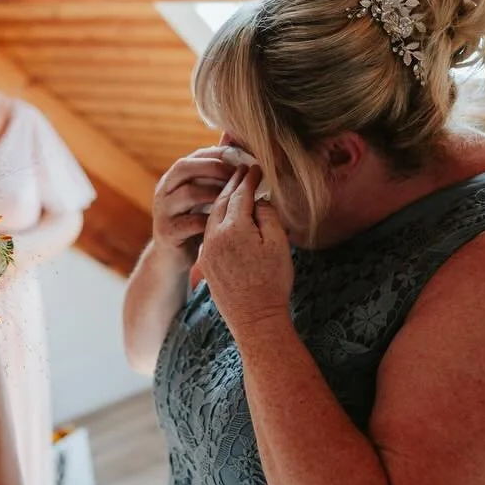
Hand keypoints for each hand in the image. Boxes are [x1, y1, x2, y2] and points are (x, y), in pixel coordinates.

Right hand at [151, 146, 236, 266]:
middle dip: (213, 167)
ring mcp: (163, 211)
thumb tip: (233, 137)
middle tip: (238, 174)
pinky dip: (209, 220)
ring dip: (215, 192)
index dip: (218, 155)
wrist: (172, 258)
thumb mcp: (202, 195)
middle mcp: (164, 190)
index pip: (194, 156)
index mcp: (174, 178)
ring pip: (188, 193)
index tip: (243, 159)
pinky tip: (226, 223)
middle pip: (184, 167)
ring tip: (237, 197)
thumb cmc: (194, 222)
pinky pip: (189, 222)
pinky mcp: (167, 232)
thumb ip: (214, 170)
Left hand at [201, 165, 292, 335]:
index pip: (240, 194)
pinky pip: (210, 232)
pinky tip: (226, 217)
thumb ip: (267, 216)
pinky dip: (218, 218)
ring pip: (213, 216)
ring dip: (222, 200)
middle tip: (241, 169)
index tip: (256, 167)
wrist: (255, 318)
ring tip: (234, 189)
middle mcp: (215, 236)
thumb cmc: (272, 282)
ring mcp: (208, 250)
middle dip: (232, 183)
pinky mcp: (207, 262)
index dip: (248, 178)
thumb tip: (259, 200)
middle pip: (222, 201)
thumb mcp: (278, 244)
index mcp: (233, 228)